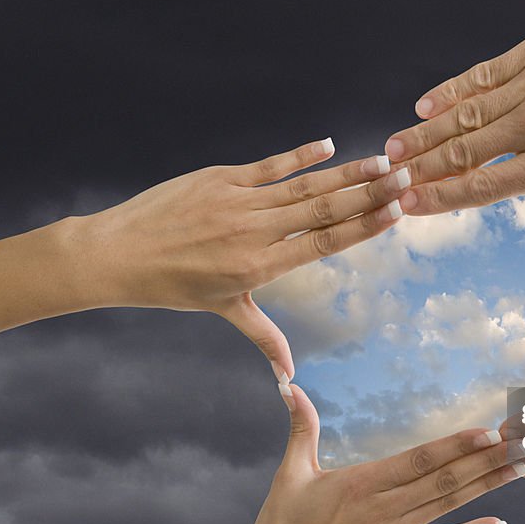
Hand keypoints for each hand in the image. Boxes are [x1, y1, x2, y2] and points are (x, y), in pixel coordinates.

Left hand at [75, 139, 415, 376]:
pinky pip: (269, 165)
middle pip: (323, 210)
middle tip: (407, 177)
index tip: (398, 212)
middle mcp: (254, 232)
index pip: (324, 243)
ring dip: (346, 172)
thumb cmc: (172, 285)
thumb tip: (288, 379)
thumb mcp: (225, 309)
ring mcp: (237, 201)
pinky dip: (300, 155)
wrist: (117, 254)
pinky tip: (329, 145)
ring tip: (382, 162)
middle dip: (369, 193)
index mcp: (261, 266)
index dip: (364, 227)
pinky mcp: (220, 178)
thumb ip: (265, 338)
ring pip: (303, 185)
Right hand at [250, 384, 522, 523]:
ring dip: (486, 486)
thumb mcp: (290, 474)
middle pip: (444, 479)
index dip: (455, 445)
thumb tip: (290, 385)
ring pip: (448, 504)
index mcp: (362, 483)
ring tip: (519, 469)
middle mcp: (385, 508)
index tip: (486, 431)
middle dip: (485, 460)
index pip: (418, 459)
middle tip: (520, 443)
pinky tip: (499, 523)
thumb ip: (301, 428)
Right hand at [385, 0, 524, 275]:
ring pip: (465, 115)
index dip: (441, 199)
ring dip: (425, 133)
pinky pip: (482, 74)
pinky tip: (425, 104)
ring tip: (393, 148)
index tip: (408, 207)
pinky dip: (451, 90)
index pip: (484, 187)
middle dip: (420, 169)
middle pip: (464, 152)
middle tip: (387, 179)